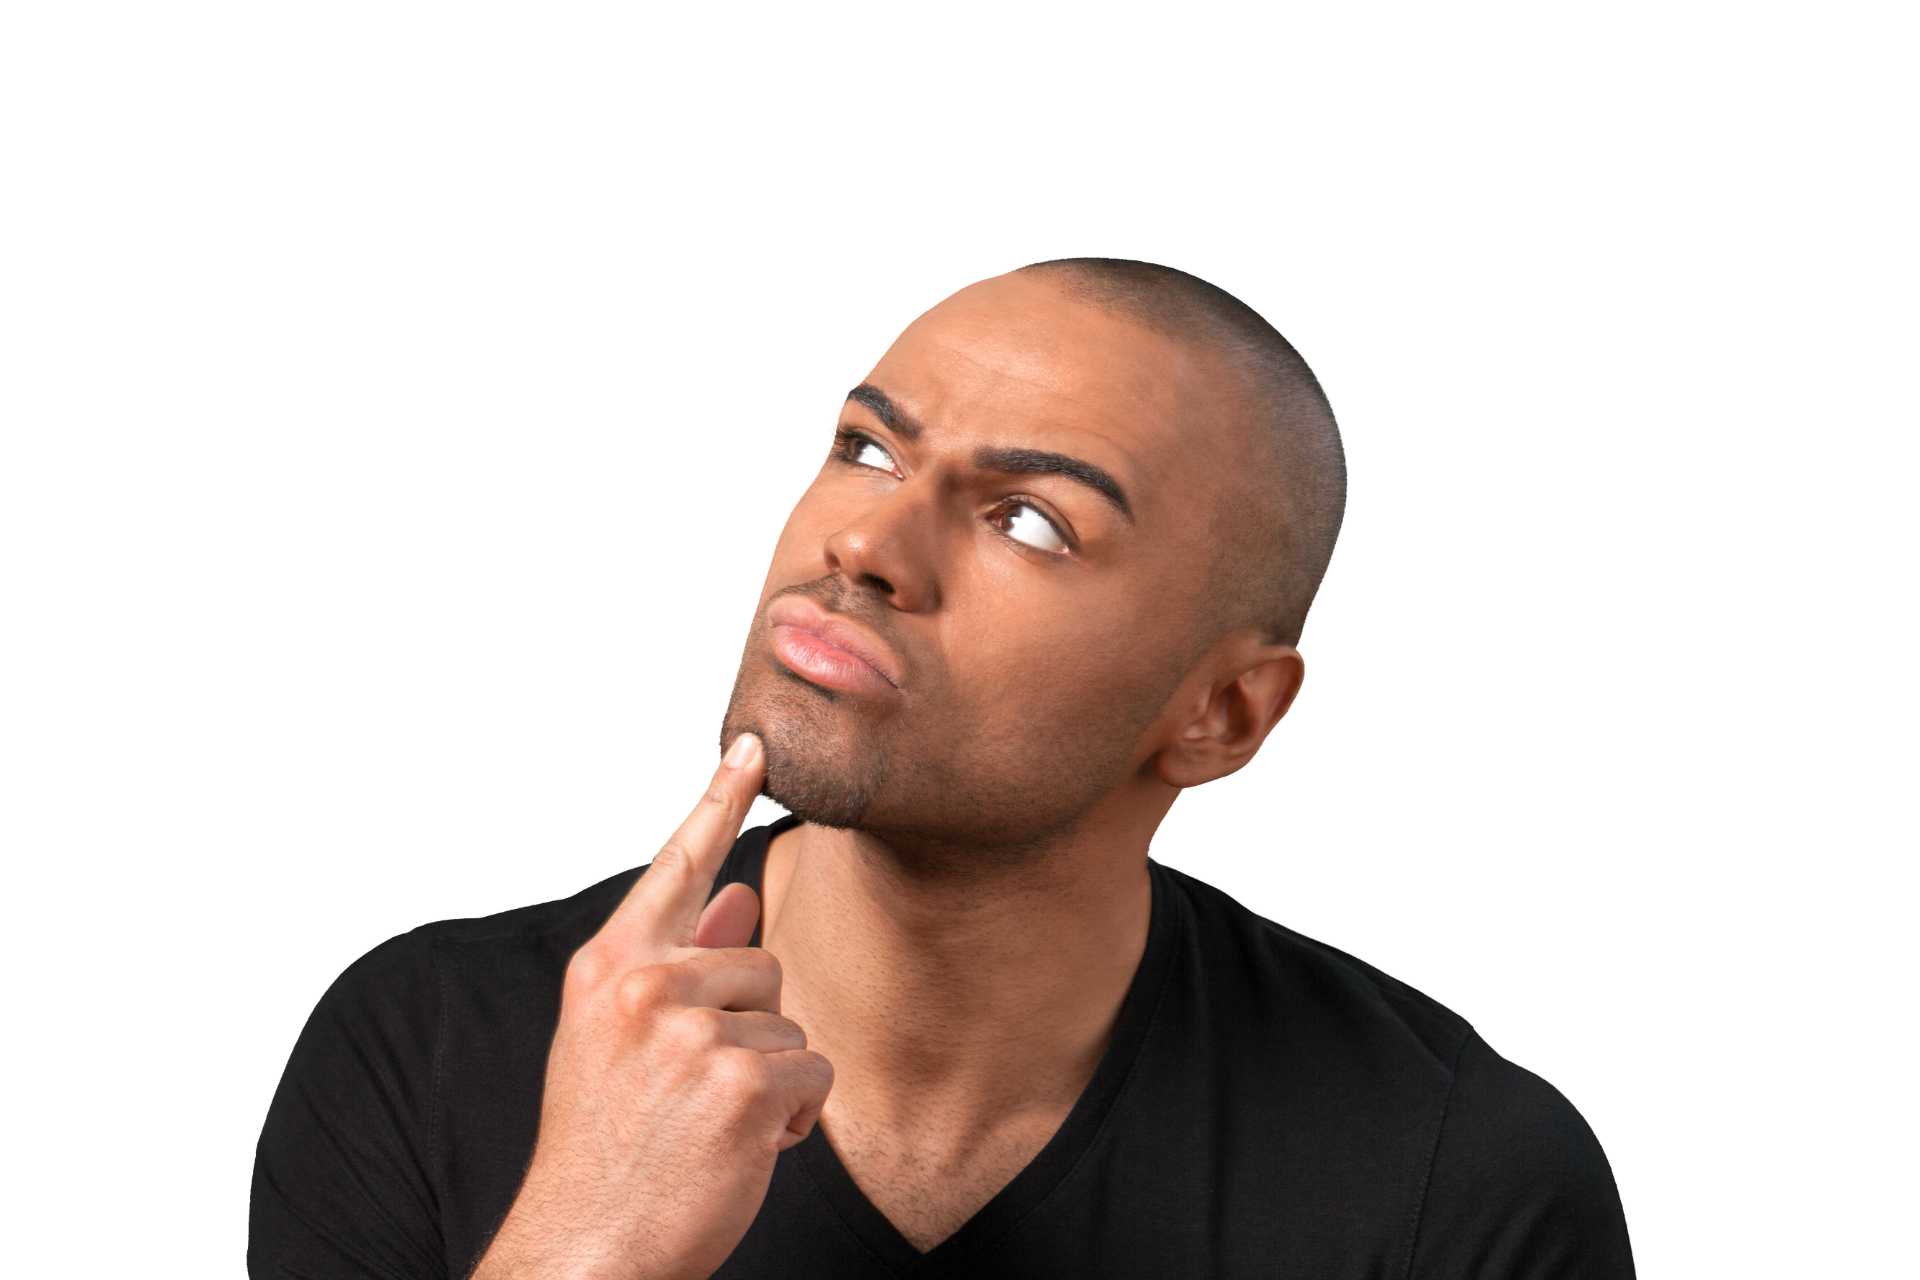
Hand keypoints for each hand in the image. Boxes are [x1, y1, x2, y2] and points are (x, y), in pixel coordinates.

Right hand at [472, 734, 832, 1279]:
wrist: (585, 1249)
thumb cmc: (606, 1153)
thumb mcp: (616, 1044)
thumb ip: (679, 965)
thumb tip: (737, 896)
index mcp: (608, 970)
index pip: (674, 866)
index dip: (718, 801)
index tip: (755, 743)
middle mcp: (644, 987)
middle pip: (761, 961)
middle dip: (750, 1027)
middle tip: (694, 1093)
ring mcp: (691, 1031)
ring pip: (788, 1020)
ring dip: (770, 1078)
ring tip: (709, 1126)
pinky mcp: (741, 1080)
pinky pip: (812, 1071)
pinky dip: (793, 1117)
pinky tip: (741, 1150)